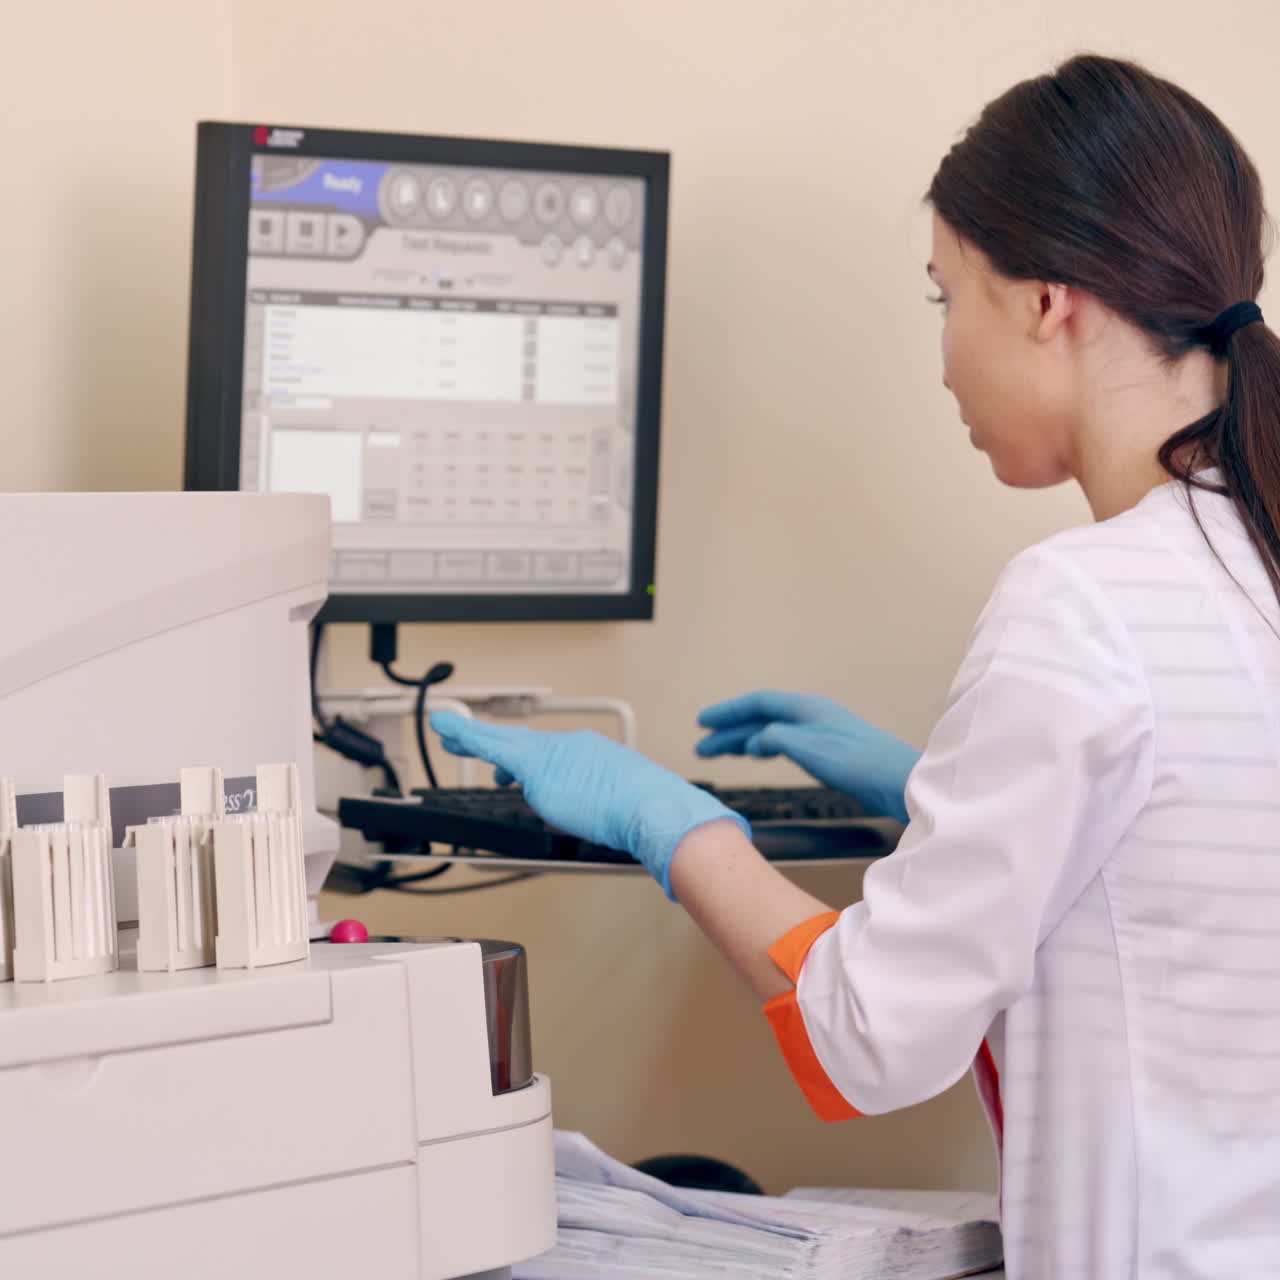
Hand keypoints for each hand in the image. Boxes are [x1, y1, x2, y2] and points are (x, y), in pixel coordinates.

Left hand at [430, 712, 749, 899]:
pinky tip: (448, 732)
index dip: (529, 760)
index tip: (515, 767)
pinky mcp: (540, 767)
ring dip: (474, 737)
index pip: (552, 755)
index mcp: (594, 757)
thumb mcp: (627, 811)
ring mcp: (556, 754)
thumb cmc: (652, 818)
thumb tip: (614, 831)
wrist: (656, 809)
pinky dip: (469, 736)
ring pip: (504, 742)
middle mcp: (573, 747)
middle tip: (467, 738)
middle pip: (523, 743)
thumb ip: (611, 815)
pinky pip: (494, 747)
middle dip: (493, 741)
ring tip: (450, 734)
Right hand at [695, 690, 918, 822]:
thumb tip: (754, 740)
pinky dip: (763, 748)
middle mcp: (811, 716)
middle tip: (702, 747)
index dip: (728, 712)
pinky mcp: (828, 751)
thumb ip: (777, 739)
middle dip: (729, 730)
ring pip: (771, 731)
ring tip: (719, 753)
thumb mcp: (810, 750)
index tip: (703, 722)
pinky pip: (783, 743)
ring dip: (743, 741)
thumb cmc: (861, 764)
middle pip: (761, 717)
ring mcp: (820, 732)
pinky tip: (757, 755)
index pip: (758, 703)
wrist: (899, 783)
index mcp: (806, 709)